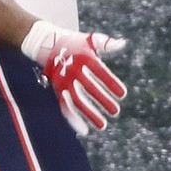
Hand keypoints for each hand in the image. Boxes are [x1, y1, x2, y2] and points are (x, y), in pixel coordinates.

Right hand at [21, 19, 127, 136]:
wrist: (47, 44)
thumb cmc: (74, 43)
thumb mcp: (90, 40)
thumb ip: (106, 43)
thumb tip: (121, 43)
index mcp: (84, 58)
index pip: (101, 72)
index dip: (112, 83)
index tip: (123, 94)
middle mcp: (73, 70)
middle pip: (90, 89)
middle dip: (103, 101)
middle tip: (116, 111)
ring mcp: (64, 82)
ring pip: (78, 101)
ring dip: (90, 114)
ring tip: (102, 125)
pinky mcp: (58, 90)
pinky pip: (65, 107)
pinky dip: (73, 120)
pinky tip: (84, 130)